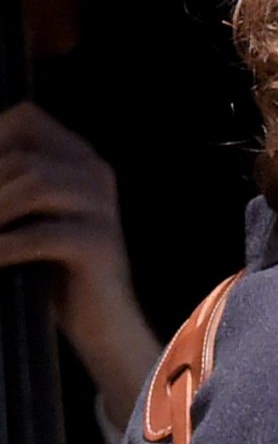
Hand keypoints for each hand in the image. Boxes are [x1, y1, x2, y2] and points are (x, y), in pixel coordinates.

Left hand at [0, 103, 156, 425]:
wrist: (102, 324)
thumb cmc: (54, 269)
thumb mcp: (28, 215)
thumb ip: (9, 186)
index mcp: (78, 159)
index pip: (26, 119)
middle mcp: (95, 173)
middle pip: (22, 156)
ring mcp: (101, 208)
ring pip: (33, 183)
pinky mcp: (99, 244)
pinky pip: (39, 234)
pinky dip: (5, 247)